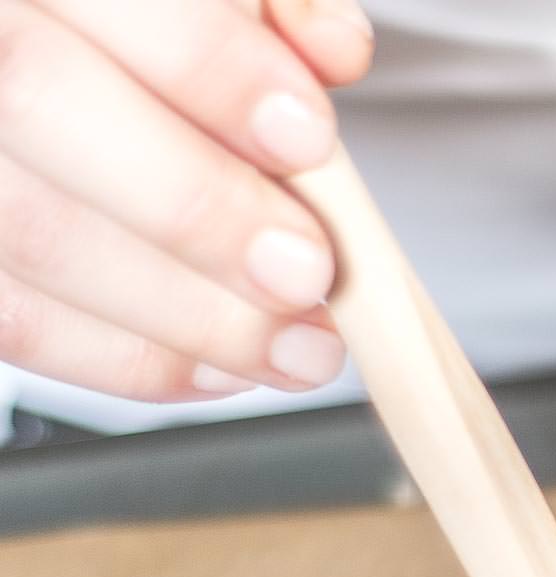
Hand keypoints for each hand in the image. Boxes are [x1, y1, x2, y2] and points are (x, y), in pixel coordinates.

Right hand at [0, 0, 372, 401]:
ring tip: (299, 344)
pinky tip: (222, 367)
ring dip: (189, 313)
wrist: (73, 71)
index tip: (307, 139)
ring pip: (30, 233)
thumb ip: (269, 7)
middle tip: (307, 269)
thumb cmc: (145, 43)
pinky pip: (19, 320)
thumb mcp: (216, 0)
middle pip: (38, 103)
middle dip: (197, 205)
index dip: (210, 66)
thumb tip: (330, 48)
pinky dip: (136, 358)